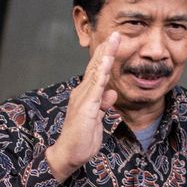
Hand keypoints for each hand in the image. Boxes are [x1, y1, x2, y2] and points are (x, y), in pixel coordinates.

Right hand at [46, 32, 119, 181]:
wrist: (69, 154)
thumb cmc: (82, 138)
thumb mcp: (98, 119)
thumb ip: (103, 105)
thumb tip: (112, 93)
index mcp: (87, 95)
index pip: (98, 72)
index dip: (106, 57)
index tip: (114, 43)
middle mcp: (83, 93)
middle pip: (96, 67)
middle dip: (107, 49)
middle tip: (116, 33)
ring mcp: (83, 98)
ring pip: (97, 72)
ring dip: (106, 55)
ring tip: (113, 40)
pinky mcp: (86, 107)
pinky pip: (96, 86)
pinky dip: (102, 73)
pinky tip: (107, 61)